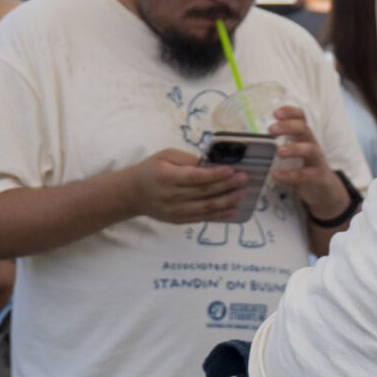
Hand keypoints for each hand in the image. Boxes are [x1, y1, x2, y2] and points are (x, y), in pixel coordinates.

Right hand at [125, 149, 249, 224]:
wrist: (131, 194)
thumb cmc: (150, 170)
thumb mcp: (164, 156)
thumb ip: (187, 158)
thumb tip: (212, 164)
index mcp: (167, 177)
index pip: (196, 177)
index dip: (216, 174)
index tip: (233, 170)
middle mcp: (171, 196)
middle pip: (205, 192)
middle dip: (228, 185)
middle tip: (245, 179)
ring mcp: (175, 211)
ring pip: (207, 207)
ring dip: (228, 201)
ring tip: (243, 193)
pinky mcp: (178, 220)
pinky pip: (203, 218)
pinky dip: (220, 214)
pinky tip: (234, 209)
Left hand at [264, 105, 345, 217]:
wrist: (324, 191)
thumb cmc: (303, 168)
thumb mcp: (293, 155)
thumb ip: (277, 145)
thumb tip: (248, 139)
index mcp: (304, 138)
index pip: (301, 118)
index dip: (290, 112)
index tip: (275, 113)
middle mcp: (312, 146)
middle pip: (305, 129)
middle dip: (288, 126)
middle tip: (271, 129)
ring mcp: (317, 161)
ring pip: (310, 149)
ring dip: (294, 148)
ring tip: (279, 151)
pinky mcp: (318, 177)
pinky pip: (305, 175)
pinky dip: (289, 175)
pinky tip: (276, 174)